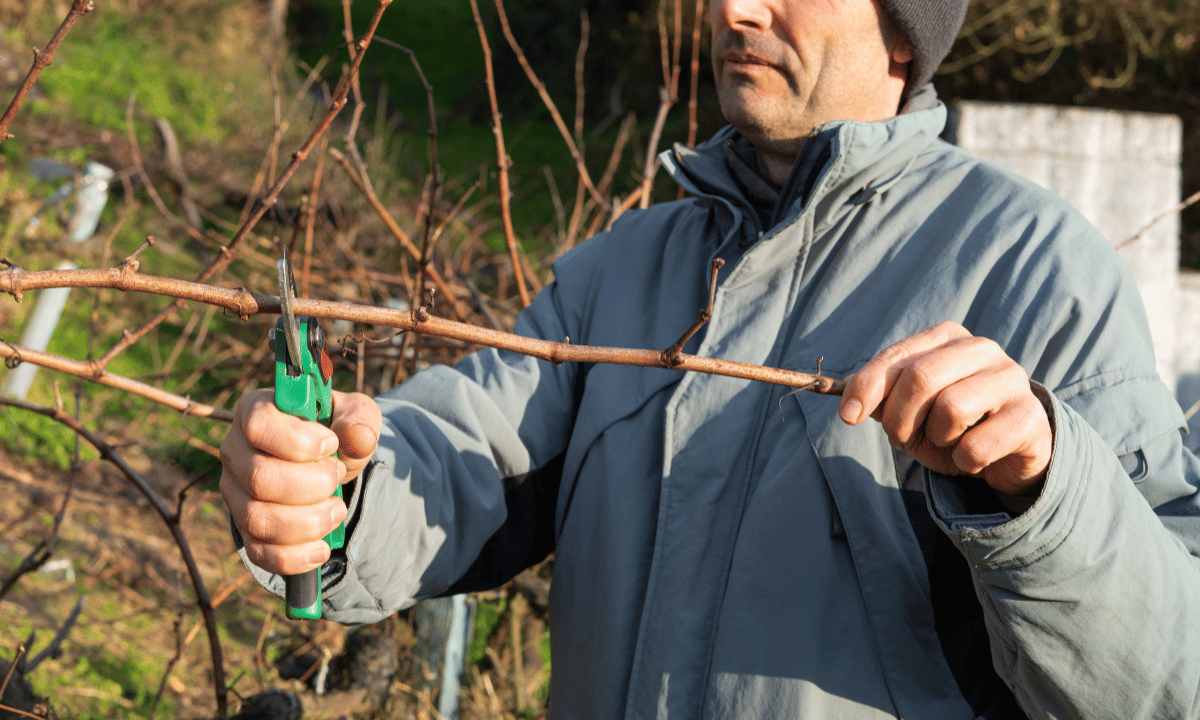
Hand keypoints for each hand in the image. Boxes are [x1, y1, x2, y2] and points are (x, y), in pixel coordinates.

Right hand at [220, 389, 381, 574]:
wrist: (329, 463)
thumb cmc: (336, 431)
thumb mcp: (355, 415)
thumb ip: (359, 420)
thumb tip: (359, 438)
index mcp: (255, 411)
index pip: (257, 424)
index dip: (298, 441)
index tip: (330, 445)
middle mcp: (235, 451)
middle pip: (259, 478)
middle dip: (312, 485)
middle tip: (336, 476)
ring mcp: (234, 493)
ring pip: (258, 519)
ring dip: (309, 522)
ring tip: (337, 509)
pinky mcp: (244, 528)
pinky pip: (259, 553)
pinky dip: (295, 557)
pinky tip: (322, 548)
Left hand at [838, 323, 1052, 506]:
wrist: (1009, 452)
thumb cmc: (952, 425)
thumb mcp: (910, 410)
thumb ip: (881, 399)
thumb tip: (850, 406)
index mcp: (947, 338)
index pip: (895, 357)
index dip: (866, 388)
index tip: (848, 416)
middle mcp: (982, 349)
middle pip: (921, 378)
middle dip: (899, 419)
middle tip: (902, 439)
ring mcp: (1011, 379)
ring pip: (951, 408)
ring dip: (937, 439)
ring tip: (948, 441)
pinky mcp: (1030, 416)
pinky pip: (976, 446)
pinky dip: (964, 461)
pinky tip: (975, 457)